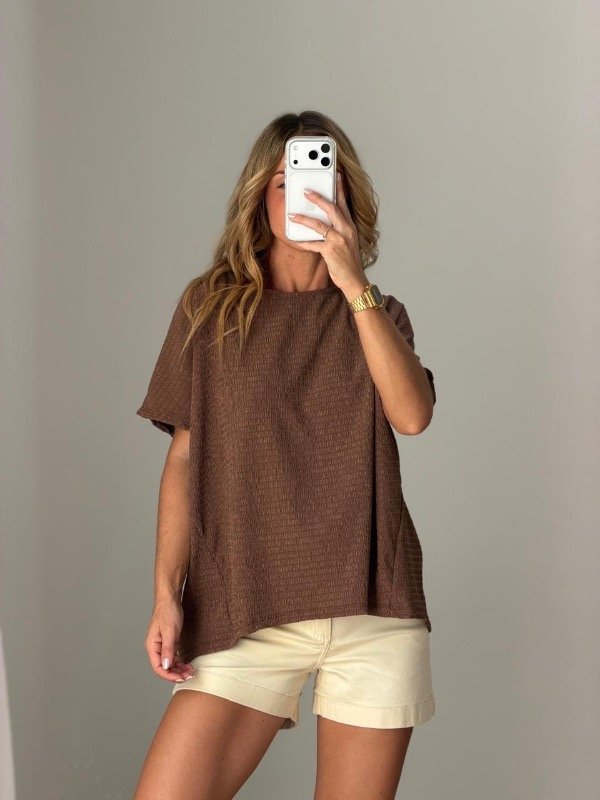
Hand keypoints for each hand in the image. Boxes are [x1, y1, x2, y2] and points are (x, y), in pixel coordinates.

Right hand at [145, 597, 195, 682]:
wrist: (170, 598)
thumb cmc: (167, 611)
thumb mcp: (169, 631)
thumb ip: (168, 649)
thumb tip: (166, 666)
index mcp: (152, 646)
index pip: (158, 667)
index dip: (169, 675)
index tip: (180, 678)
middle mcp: (156, 647)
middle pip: (164, 667)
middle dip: (176, 674)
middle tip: (189, 676)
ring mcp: (163, 645)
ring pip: (170, 663)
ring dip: (179, 669)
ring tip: (190, 672)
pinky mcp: (170, 642)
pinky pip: (174, 656)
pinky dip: (180, 662)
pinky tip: (188, 664)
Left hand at [287, 171, 367, 297]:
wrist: (354, 280)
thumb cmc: (349, 262)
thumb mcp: (347, 242)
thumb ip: (338, 230)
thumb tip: (324, 220)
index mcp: (350, 227)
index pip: (344, 203)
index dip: (340, 189)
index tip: (335, 176)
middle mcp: (346, 231)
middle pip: (332, 209)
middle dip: (318, 198)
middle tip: (306, 191)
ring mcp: (338, 241)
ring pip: (319, 225)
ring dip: (304, 219)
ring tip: (293, 215)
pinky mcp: (330, 251)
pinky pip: (313, 244)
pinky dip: (303, 242)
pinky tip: (294, 239)